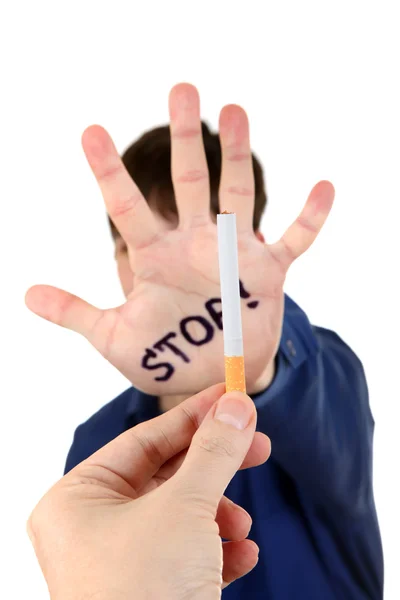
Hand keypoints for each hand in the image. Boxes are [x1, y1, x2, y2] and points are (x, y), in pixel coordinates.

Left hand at [25, 84, 333, 395]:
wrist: (211, 378)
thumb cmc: (165, 356)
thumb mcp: (115, 339)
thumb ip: (76, 314)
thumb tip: (26, 294)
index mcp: (154, 258)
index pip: (126, 207)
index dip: (107, 172)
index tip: (89, 131)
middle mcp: (194, 244)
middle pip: (189, 182)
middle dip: (185, 138)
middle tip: (180, 88)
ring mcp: (233, 255)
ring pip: (237, 196)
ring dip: (238, 155)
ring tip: (234, 109)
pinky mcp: (268, 274)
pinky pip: (295, 241)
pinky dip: (310, 218)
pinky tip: (324, 187)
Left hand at [28, 384, 270, 599]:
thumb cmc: (144, 593)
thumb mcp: (185, 507)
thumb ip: (213, 452)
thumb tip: (236, 405)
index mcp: (79, 499)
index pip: (145, 439)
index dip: (193, 414)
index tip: (231, 397)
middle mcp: (94, 527)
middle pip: (167, 476)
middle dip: (216, 469)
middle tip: (258, 447)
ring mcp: (121, 561)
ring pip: (182, 515)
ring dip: (220, 516)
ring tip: (242, 529)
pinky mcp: (149, 591)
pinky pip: (187, 553)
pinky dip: (218, 552)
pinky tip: (241, 558)